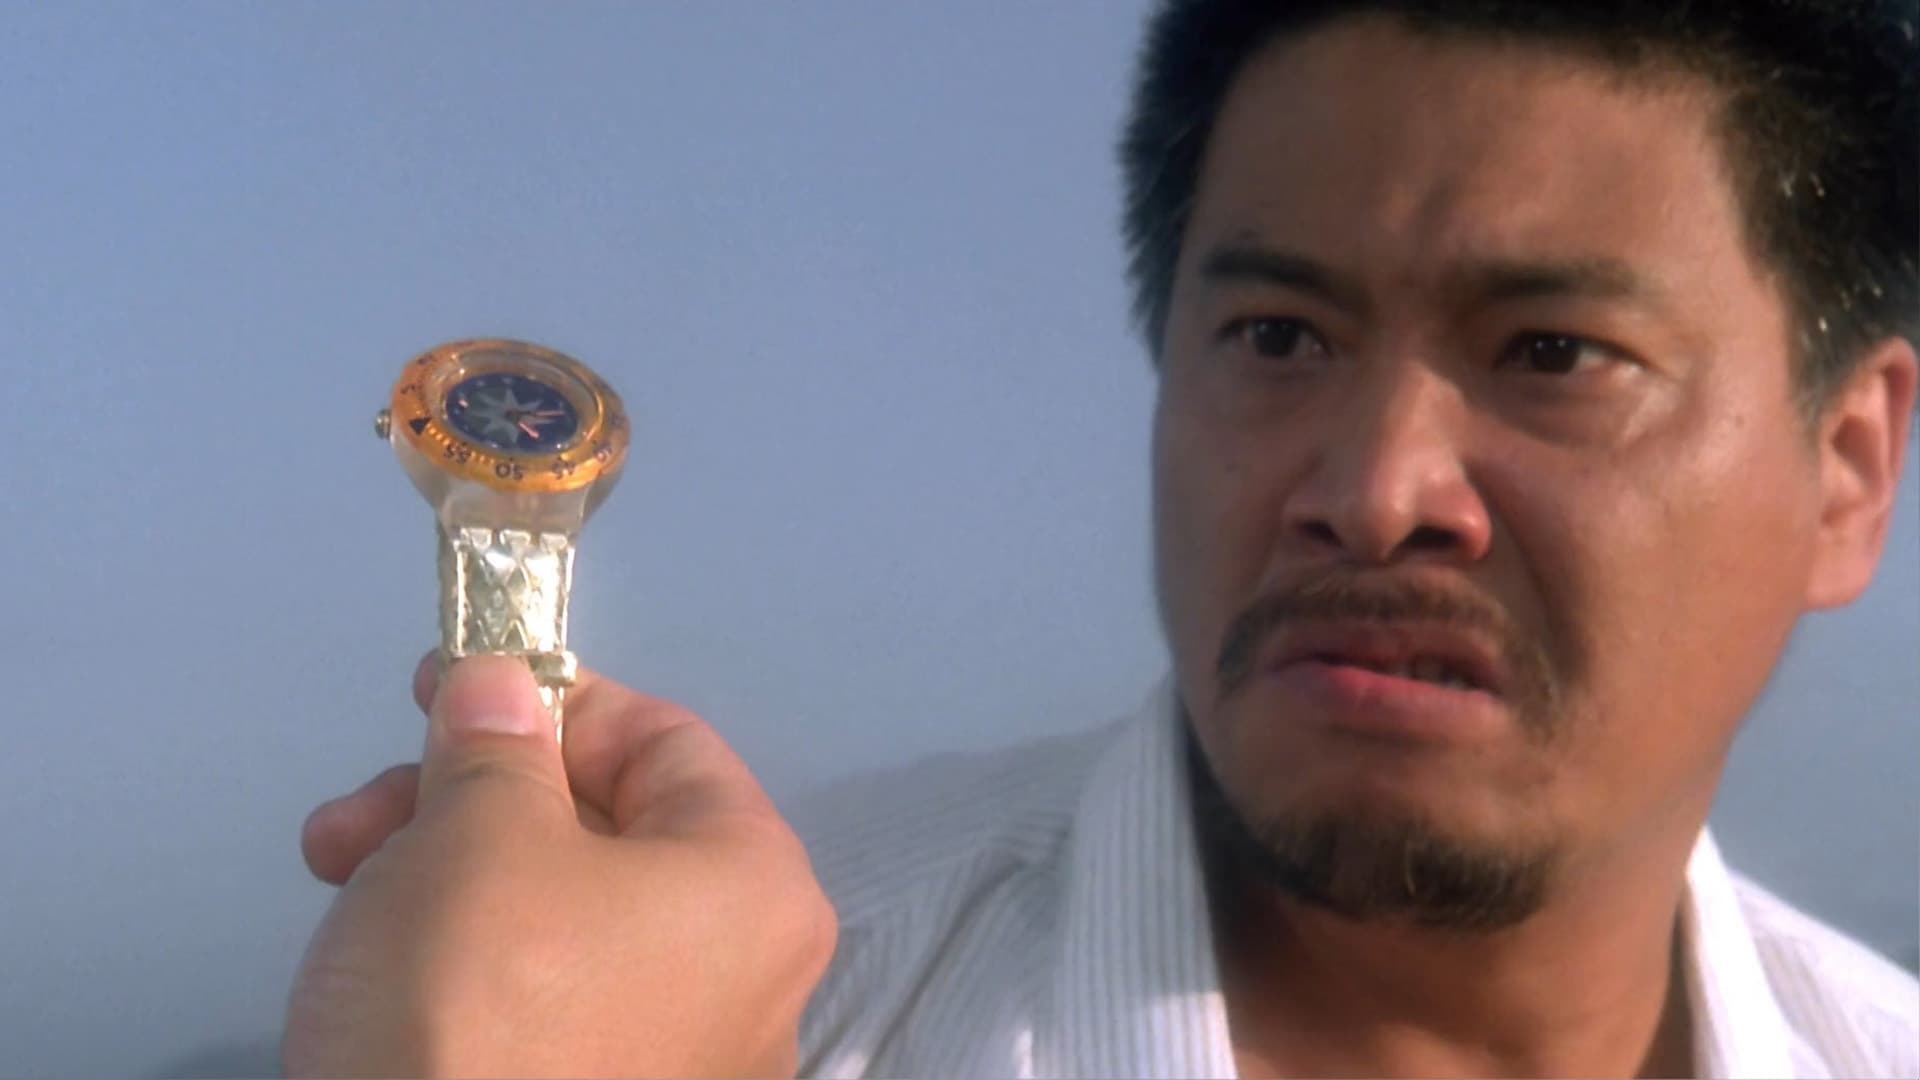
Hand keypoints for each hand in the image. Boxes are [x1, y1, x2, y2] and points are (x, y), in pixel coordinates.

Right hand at [284, 655, 836, 1077]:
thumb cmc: (479, 1001)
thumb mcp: (475, 835)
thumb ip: (492, 740)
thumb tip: (501, 685)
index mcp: (755, 885)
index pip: (665, 741)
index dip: (552, 700)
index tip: (449, 686)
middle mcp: (747, 972)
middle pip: (603, 828)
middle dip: (467, 797)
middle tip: (363, 808)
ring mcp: (684, 1054)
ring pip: (561, 912)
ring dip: (443, 872)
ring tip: (340, 876)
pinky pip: (547, 997)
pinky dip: (468, 960)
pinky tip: (378, 963)